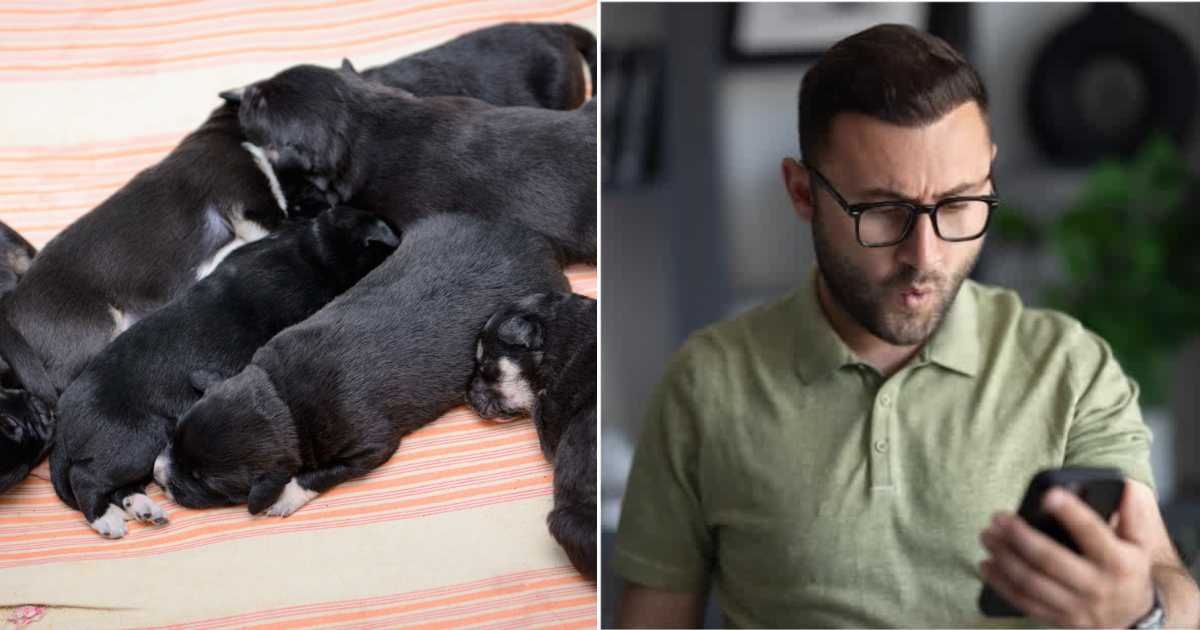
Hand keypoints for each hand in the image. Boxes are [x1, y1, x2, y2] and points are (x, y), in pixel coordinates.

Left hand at [979, 482, 1154, 626]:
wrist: (1134, 616)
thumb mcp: (1139, 542)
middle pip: (1051, 560)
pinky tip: (987, 564)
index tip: (1048, 494)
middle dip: (1020, 537)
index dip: (1071, 513)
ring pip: (1032, 583)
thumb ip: (1133, 513)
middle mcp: (1097, 586)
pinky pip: (1024, 602)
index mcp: (1118, 561)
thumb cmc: (1129, 569)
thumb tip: (1124, 484)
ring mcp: (1077, 607)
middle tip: (998, 518)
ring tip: (987, 535)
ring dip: (1004, 558)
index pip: (1092, 533)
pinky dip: (1001, 584)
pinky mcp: (1060, 619)